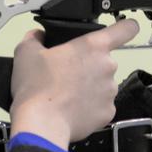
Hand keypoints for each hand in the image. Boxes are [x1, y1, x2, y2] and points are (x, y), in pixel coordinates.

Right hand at [9, 19, 138, 148]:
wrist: (41, 124)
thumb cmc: (36, 86)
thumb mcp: (26, 53)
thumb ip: (35, 37)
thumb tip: (38, 35)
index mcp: (93, 46)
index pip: (126, 29)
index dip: (126, 27)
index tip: (123, 30)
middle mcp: (108, 66)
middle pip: (104, 60)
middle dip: (89, 65)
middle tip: (68, 74)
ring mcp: (110, 91)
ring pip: (103, 84)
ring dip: (90, 86)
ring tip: (67, 94)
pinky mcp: (108, 113)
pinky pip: (101, 105)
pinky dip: (90, 106)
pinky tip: (72, 108)